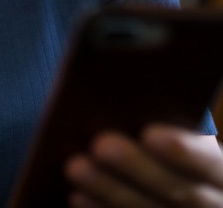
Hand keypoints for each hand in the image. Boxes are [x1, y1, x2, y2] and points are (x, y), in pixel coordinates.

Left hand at [65, 126, 222, 206]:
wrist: (160, 178)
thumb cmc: (168, 135)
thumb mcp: (175, 125)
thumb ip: (162, 115)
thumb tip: (126, 87)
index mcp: (222, 172)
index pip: (212, 165)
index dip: (186, 152)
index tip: (151, 134)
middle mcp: (215, 203)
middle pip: (182, 194)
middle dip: (136, 168)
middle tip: (100, 145)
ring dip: (110, 191)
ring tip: (75, 166)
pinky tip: (76, 196)